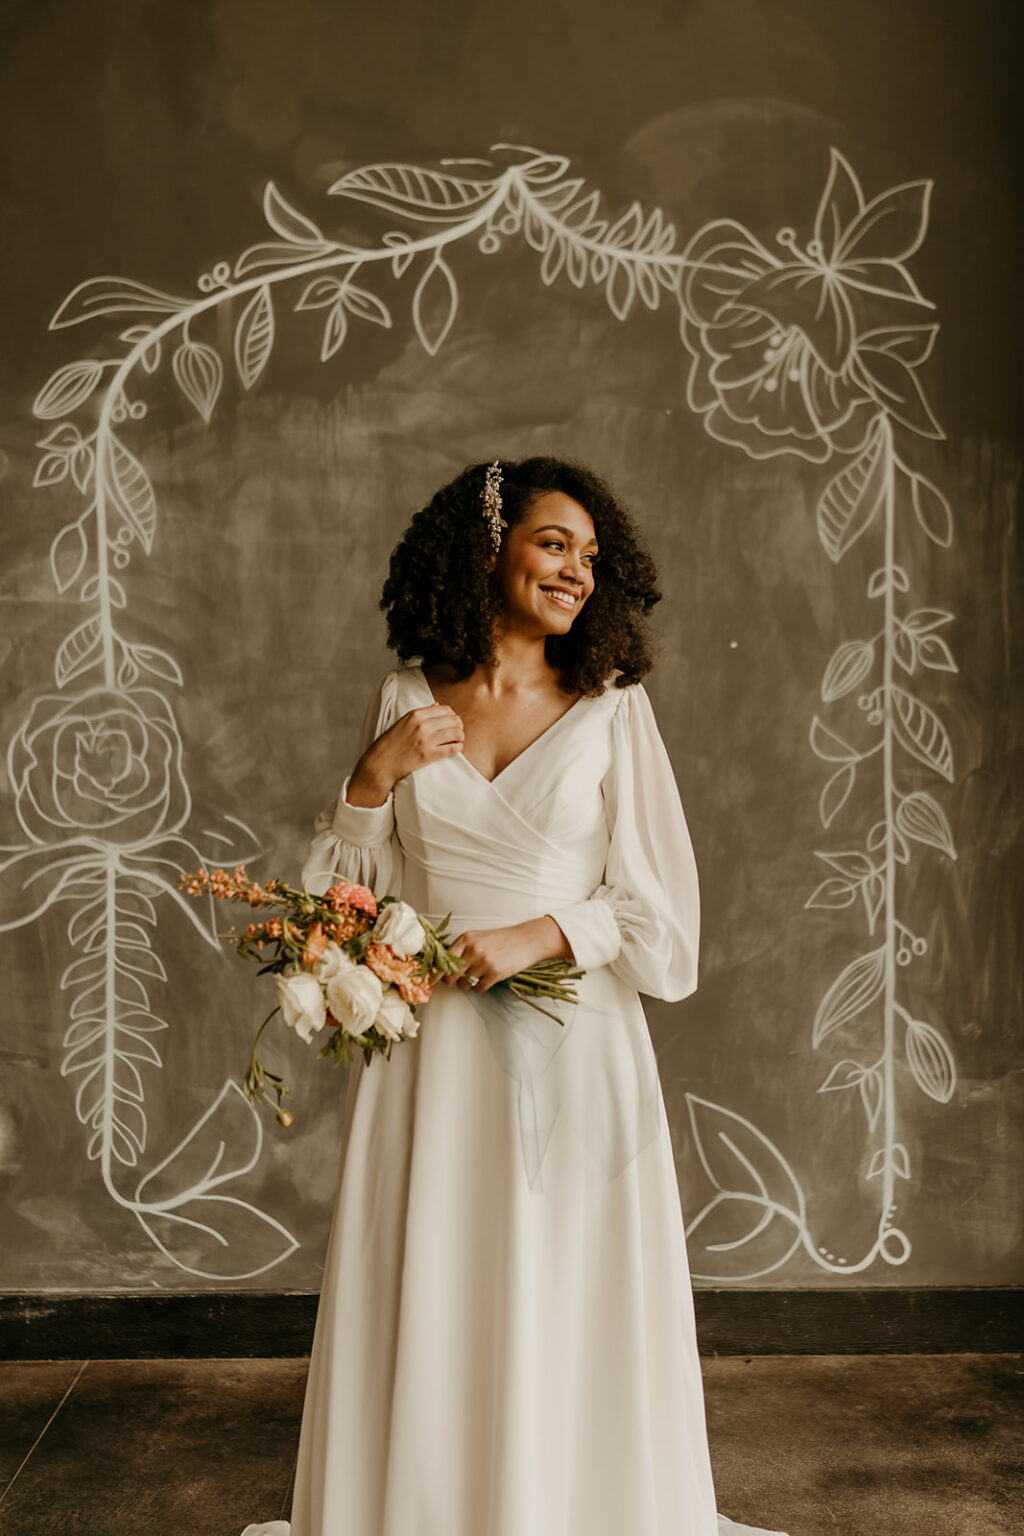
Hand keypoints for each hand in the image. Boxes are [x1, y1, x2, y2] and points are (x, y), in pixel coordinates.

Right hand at [346, 704, 463, 805]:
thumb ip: (422, 713)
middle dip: (459, 726)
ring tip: (457, 741)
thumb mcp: (404, 721)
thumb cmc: (391, 742)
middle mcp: (422, 725)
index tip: (452, 722)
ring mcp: (426, 740)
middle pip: (454, 720)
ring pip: (456, 733)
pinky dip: (458, 747)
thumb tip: (437, 705)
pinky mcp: (429, 755)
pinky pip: (452, 748)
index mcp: (416, 714)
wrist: (381, 762)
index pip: (446, 709)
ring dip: (460, 737)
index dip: (452, 716)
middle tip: (457, 732)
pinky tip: (456, 748)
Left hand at [442, 916, 573, 991]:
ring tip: (476, 976)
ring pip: (464, 984)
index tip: (430, 982)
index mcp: (466, 939)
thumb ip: (461, 949)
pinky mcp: (495, 973)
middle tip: (456, 980)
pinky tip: (486, 979)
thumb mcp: (478, 938)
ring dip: (467, 984)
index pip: (443, 960)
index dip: (434, 974)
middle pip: (450, 975)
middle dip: (451, 981)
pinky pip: (478, 989)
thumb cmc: (501, 939)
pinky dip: (479, 988)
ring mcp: (484, 962)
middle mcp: (473, 950)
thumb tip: (442, 967)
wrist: (525, 940)